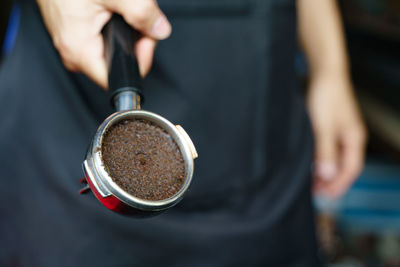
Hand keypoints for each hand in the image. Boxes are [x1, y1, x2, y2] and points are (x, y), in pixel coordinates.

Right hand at [36, 0, 171, 87]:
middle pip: (120, 64)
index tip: (146, 41)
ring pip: (114, 52)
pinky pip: (104, 41)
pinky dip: (116, 26)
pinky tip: (115, 10)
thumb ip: (141, 12)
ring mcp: (74, 46)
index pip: (119, 79)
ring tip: (125, 11)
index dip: (140, 61)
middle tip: (139, 20)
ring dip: (128, 32)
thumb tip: (160, 30)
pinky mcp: (76, 37)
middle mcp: (74, 54)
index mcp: (79, 50)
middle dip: (137, 43)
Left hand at [307, 75, 366, 197]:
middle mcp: (350, 138)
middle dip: (332, 182)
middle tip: (317, 194)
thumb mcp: (323, 126)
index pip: (350, 169)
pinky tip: (312, 165)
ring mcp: (342, 132)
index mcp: (354, 139)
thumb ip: (325, 151)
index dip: (339, 184)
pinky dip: (322, 161)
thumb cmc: (326, 95)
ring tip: (314, 184)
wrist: (325, 73)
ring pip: (336, 159)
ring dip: (326, 173)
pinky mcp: (332, 127)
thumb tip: (327, 175)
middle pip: (345, 166)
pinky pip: (330, 150)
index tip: (326, 196)